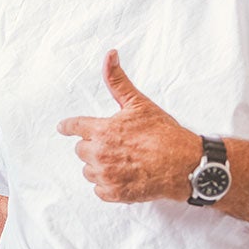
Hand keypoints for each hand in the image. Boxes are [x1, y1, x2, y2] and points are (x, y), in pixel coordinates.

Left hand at [56, 50, 198, 203]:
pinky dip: (109, 185)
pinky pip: (99, 190)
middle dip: (94, 146)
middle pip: (81, 150)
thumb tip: (109, 55)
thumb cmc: (164, 133)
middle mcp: (100, 154)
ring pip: (89, 171)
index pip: (74, 127)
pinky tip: (124, 176)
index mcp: (102, 131)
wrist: (185, 164)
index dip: (68, 127)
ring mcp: (106, 176)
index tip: (63, 128)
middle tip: (116, 144)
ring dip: (100, 166)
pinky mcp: (115, 194)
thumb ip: (118, 81)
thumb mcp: (139, 103)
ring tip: (123, 161)